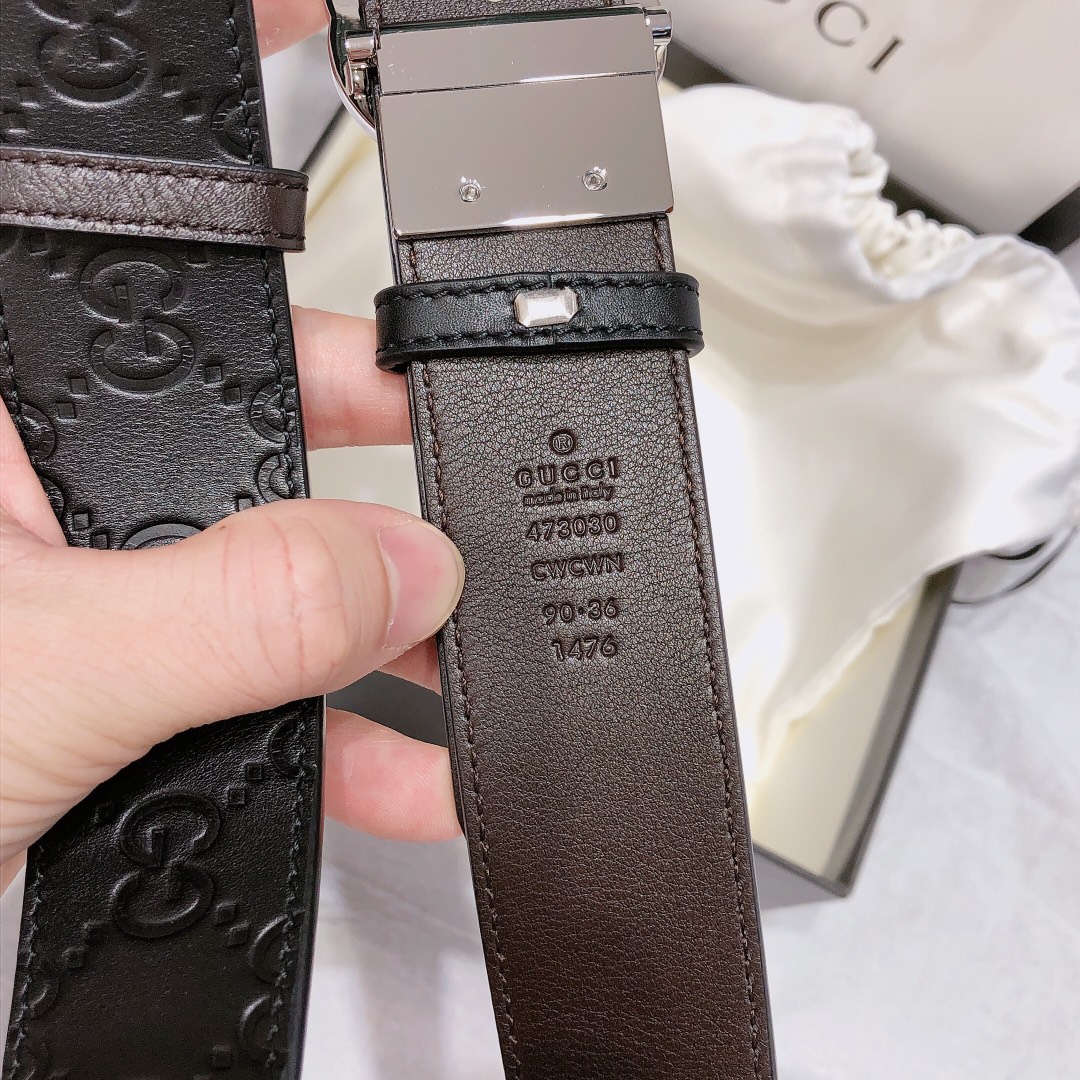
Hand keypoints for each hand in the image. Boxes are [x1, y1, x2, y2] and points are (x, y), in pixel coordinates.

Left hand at [1, 307, 463, 882]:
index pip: (197, 336)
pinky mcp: (125, 697)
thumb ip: (237, 608)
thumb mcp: (47, 672)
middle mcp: (56, 506)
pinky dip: (332, 740)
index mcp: (12, 432)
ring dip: (372, 651)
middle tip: (457, 540)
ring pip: (270, 599)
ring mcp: (100, 608)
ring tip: (452, 675)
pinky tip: (398, 774)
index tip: (430, 390)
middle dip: (374, 520)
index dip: (323, 348)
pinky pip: (255, 696)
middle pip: (262, 472)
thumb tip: (400, 565)